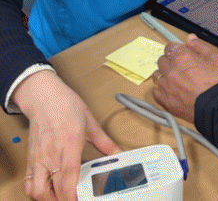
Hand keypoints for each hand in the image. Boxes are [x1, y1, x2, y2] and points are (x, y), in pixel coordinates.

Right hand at [11, 70, 120, 200]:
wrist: (45, 97)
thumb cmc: (66, 106)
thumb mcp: (91, 124)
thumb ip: (106, 143)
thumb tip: (118, 153)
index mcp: (69, 144)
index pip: (68, 177)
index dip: (73, 195)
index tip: (82, 199)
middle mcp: (51, 154)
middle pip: (51, 190)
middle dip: (64, 200)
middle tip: (78, 198)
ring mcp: (39, 158)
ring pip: (36, 191)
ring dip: (50, 198)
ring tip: (64, 197)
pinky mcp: (31, 159)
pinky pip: (28, 183)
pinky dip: (37, 192)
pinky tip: (50, 189)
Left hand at [152, 34, 217, 122]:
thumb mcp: (216, 58)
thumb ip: (200, 46)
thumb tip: (190, 39)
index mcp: (182, 57)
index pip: (170, 47)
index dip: (177, 49)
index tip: (182, 53)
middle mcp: (170, 70)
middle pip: (163, 60)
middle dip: (171, 61)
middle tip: (183, 67)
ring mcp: (166, 86)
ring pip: (157, 75)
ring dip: (165, 75)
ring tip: (177, 80)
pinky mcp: (165, 101)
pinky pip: (156, 92)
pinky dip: (162, 90)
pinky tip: (171, 91)